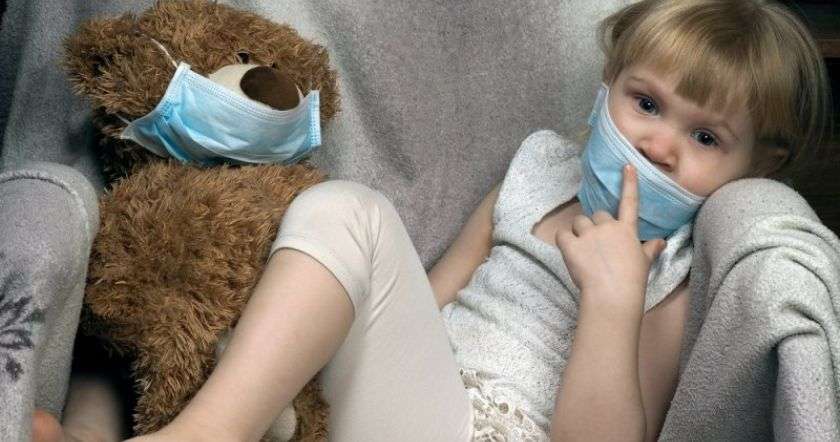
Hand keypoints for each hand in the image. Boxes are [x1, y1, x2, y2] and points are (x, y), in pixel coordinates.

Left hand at [556, 164, 665, 311]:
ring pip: (579, 223)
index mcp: (627, 230)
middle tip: (596, 247)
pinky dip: (564, 242)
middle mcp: (608, 227)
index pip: (629, 202)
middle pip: (597, 215)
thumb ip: (650, 249)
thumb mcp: (644, 263)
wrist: (612, 294)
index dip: (629, 183)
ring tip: (584, 252)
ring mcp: (589, 234)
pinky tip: (571, 254)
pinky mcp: (571, 244)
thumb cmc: (632, 281)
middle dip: (595, 227)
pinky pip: (562, 235)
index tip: (627, 166)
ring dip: (579, 233)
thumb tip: (661, 242)